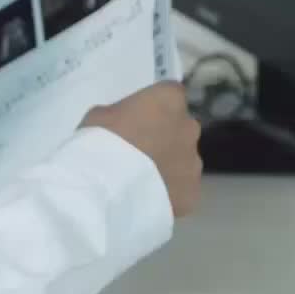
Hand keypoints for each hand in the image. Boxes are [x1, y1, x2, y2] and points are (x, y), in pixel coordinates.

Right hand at [83, 83, 201, 217]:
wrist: (108, 190)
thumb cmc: (101, 141)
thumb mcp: (100, 115)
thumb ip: (121, 115)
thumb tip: (125, 124)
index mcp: (169, 100)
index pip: (170, 95)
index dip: (154, 107)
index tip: (137, 119)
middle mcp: (189, 127)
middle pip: (181, 128)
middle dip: (165, 137)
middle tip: (139, 152)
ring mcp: (194, 161)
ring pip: (183, 160)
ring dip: (168, 165)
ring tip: (141, 180)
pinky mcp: (192, 192)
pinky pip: (181, 188)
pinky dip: (169, 191)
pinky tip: (147, 198)